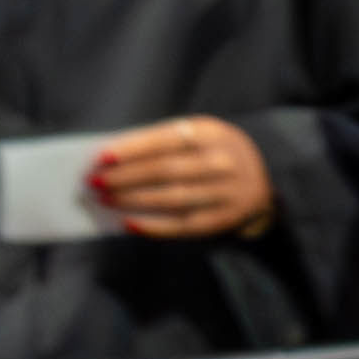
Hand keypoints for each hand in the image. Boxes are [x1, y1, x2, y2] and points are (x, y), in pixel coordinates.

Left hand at [89, 116, 276, 239]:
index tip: (101, 158)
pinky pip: (184, 225)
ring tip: (105, 200)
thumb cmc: (212, 151)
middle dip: (125, 177)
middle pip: (165, 171)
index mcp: (212, 133)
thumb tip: (112, 157)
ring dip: (133, 200)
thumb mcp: (197, 135)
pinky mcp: (226, 218)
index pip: (165, 140)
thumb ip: (163, 142)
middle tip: (94, 182)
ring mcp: (228, 193)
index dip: (131, 149)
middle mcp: (223, 162)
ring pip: (172, 198)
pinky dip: (154, 225)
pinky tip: (129, 222)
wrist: (264, 179)